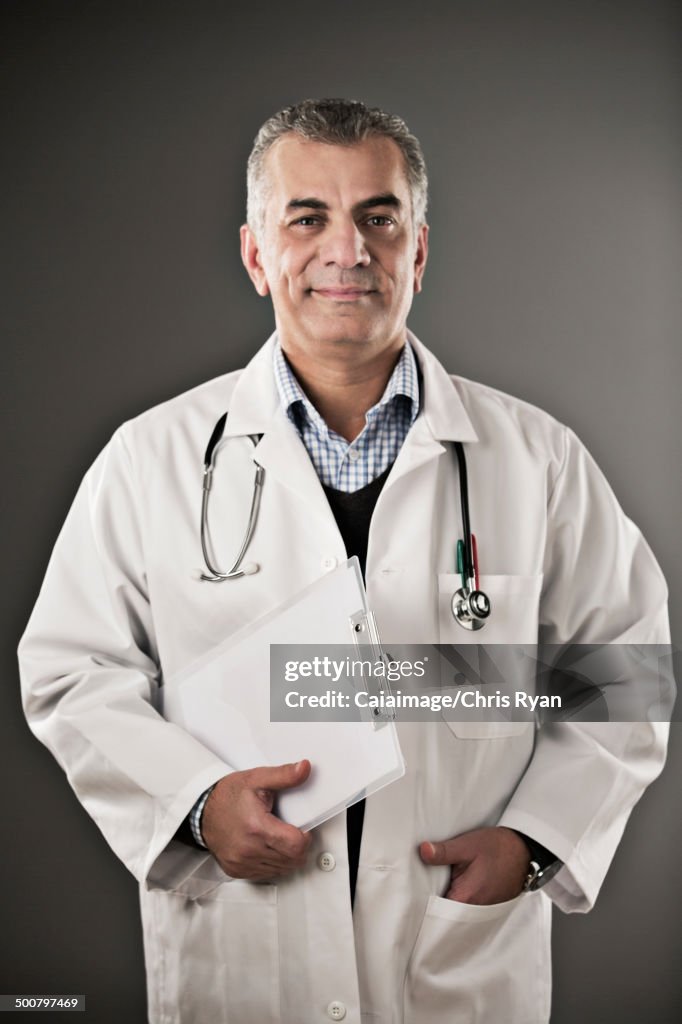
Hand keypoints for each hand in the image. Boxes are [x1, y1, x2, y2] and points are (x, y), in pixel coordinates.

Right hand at [202, 759, 312, 880]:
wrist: (201, 809)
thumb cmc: (228, 794)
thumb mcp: (257, 778)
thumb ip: (284, 775)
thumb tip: (304, 768)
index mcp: (256, 827)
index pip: (296, 846)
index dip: (305, 837)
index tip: (301, 828)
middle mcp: (248, 849)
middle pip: (292, 860)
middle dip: (298, 846)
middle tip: (291, 831)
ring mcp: (242, 863)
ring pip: (281, 869)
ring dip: (285, 856)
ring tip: (277, 836)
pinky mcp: (237, 871)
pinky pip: (266, 874)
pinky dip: (272, 862)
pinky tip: (266, 846)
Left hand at [419, 826, 529, 904]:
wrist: (524, 849)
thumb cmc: (497, 847)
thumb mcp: (467, 845)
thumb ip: (444, 851)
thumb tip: (422, 851)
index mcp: (467, 898)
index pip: (438, 914)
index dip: (422, 909)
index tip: (409, 904)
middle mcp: (475, 910)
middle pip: (445, 916)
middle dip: (430, 908)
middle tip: (414, 897)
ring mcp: (483, 909)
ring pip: (455, 912)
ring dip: (444, 904)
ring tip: (428, 893)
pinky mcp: (487, 904)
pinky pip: (466, 908)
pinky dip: (456, 902)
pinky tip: (448, 890)